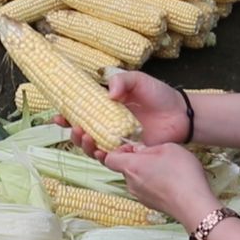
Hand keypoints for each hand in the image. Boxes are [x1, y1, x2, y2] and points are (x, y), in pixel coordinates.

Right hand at [61, 70, 190, 158]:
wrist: (181, 114)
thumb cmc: (160, 95)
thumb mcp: (139, 80)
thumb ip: (122, 81)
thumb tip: (108, 94)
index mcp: (106, 108)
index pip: (81, 112)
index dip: (67, 116)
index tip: (58, 118)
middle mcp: (108, 125)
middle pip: (83, 133)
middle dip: (73, 133)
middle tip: (75, 128)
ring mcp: (117, 140)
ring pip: (93, 147)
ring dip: (84, 145)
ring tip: (86, 137)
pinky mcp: (128, 153)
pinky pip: (111, 158)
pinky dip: (102, 156)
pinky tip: (100, 152)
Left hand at [103, 142, 219, 228]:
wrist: (193, 204)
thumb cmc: (182, 173)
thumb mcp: (168, 148)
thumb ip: (149, 148)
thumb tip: (139, 151)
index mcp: (131, 167)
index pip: (109, 159)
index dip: (117, 151)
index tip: (132, 147)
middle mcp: (131, 183)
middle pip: (126, 169)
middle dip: (137, 160)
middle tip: (156, 156)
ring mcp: (140, 196)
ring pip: (137, 179)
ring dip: (147, 172)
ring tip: (168, 168)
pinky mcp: (150, 204)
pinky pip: (147, 189)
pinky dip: (155, 183)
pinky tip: (172, 180)